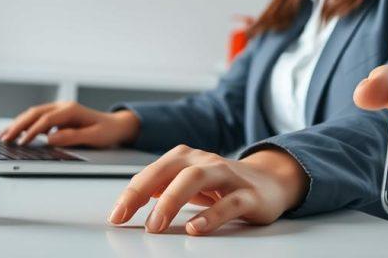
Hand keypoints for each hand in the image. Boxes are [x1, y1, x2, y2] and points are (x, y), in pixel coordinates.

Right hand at [0, 102, 140, 147]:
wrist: (116, 125)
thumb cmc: (107, 131)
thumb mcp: (94, 137)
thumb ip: (72, 137)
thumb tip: (52, 138)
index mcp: (71, 110)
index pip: (46, 119)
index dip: (32, 131)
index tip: (22, 142)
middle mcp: (63, 107)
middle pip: (35, 113)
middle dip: (18, 125)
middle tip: (5, 138)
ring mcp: (59, 110)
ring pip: (34, 114)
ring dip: (18, 124)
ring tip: (4, 135)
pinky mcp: (58, 116)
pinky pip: (38, 118)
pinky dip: (25, 125)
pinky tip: (16, 133)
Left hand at [107, 144, 307, 234]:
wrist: (271, 181)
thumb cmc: (223, 183)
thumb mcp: (188, 181)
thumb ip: (162, 185)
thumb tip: (130, 199)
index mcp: (186, 158)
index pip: (152, 172)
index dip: (131, 193)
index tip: (116, 215)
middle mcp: (205, 161)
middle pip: (170, 170)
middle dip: (143, 192)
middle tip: (126, 217)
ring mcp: (228, 176)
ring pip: (196, 178)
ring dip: (172, 200)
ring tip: (155, 224)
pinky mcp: (249, 195)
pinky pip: (229, 202)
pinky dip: (211, 215)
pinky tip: (194, 228)